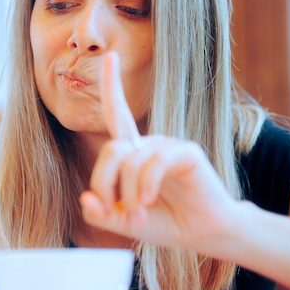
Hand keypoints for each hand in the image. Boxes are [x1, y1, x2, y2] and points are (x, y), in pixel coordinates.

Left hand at [79, 52, 239, 254]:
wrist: (203, 233)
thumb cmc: (165, 222)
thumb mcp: (124, 221)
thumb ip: (100, 213)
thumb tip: (85, 199)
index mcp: (133, 153)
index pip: (117, 114)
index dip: (112, 85)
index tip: (109, 56)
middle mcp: (149, 144)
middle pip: (112, 149)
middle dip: (104, 182)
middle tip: (114, 211)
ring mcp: (168, 146)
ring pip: (130, 160)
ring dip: (129, 193)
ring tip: (138, 216)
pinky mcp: (186, 153)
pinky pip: (154, 162)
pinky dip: (146, 185)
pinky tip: (150, 202)